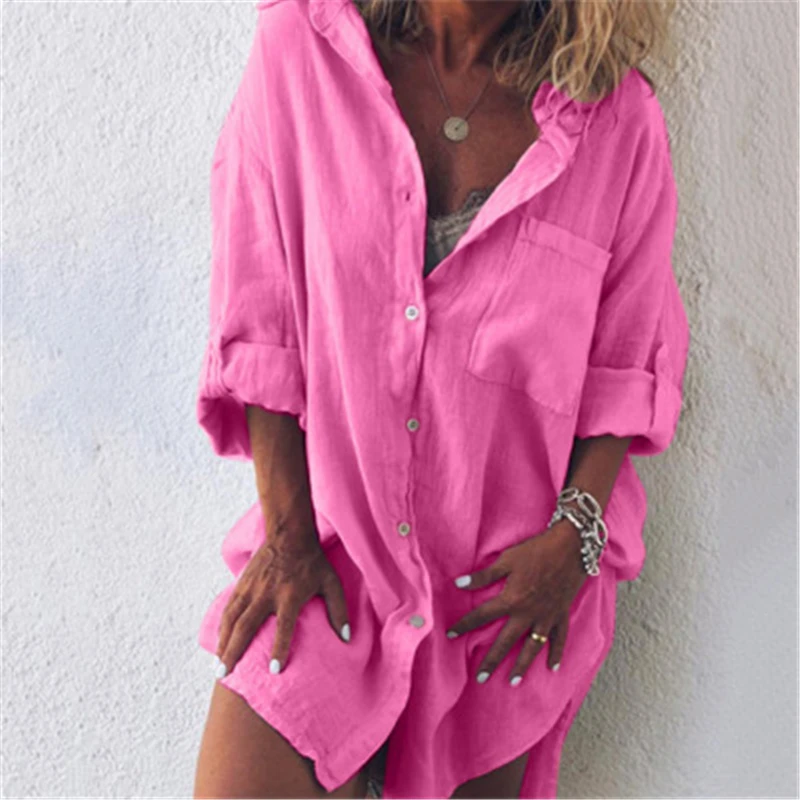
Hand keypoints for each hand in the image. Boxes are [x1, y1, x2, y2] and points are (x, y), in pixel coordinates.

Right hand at [215, 520, 350, 678]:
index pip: (284, 627)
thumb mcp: (331, 583)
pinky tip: (220, 642)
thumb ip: (338, 610)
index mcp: (290, 595)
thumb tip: (346, 638)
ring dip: (223, 643)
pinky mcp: (242, 583)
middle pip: (246, 626)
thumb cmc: (313, 561)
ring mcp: (251, 588)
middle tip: (225, 675)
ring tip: (218, 666)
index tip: (274, 670)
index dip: (279, 648)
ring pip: (232, 619)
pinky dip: (222, 627)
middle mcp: (267, 593)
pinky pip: (229, 609)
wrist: (289, 533)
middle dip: (234, 652)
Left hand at [445, 520, 587, 684]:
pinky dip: (556, 653)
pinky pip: (559, 638)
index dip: (464, 625)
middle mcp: (528, 614)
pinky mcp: (561, 615)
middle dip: (492, 660)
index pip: (482, 616)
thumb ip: (484, 576)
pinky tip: (552, 667)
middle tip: (481, 679)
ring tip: (513, 681)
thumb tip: (458, 584)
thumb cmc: (536, 551)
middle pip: (506, 641)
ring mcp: (546, 617)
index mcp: (511, 600)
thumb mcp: (507, 559)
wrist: (571, 547)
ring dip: (522, 665)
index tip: (450, 635)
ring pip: (532, 647)